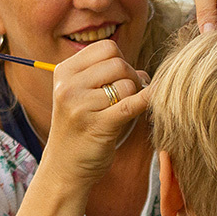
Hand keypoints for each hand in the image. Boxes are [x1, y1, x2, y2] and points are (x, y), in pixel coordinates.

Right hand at [42, 40, 148, 185]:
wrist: (64, 168)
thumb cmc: (78, 129)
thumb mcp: (81, 96)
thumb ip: (107, 77)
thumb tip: (144, 73)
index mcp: (64, 72)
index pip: (106, 47)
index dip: (121, 60)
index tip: (120, 78)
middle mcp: (69, 86)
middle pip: (119, 63)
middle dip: (131, 77)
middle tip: (128, 96)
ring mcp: (81, 106)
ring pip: (127, 85)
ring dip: (134, 96)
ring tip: (125, 109)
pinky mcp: (97, 126)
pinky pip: (131, 105)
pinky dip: (147, 101)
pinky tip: (152, 101)